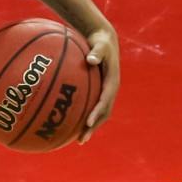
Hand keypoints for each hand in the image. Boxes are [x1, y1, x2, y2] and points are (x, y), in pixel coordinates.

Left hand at [80, 25, 119, 142]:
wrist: (105, 41)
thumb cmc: (100, 43)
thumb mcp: (100, 45)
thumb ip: (96, 53)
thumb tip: (90, 59)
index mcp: (112, 82)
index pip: (105, 101)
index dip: (97, 112)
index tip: (88, 123)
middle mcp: (109, 91)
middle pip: (103, 113)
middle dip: (93, 127)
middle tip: (82, 139)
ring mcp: (104, 93)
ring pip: (98, 114)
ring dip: (89, 127)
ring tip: (78, 140)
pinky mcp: (98, 92)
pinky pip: (91, 107)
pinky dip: (83, 117)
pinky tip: (69, 125)